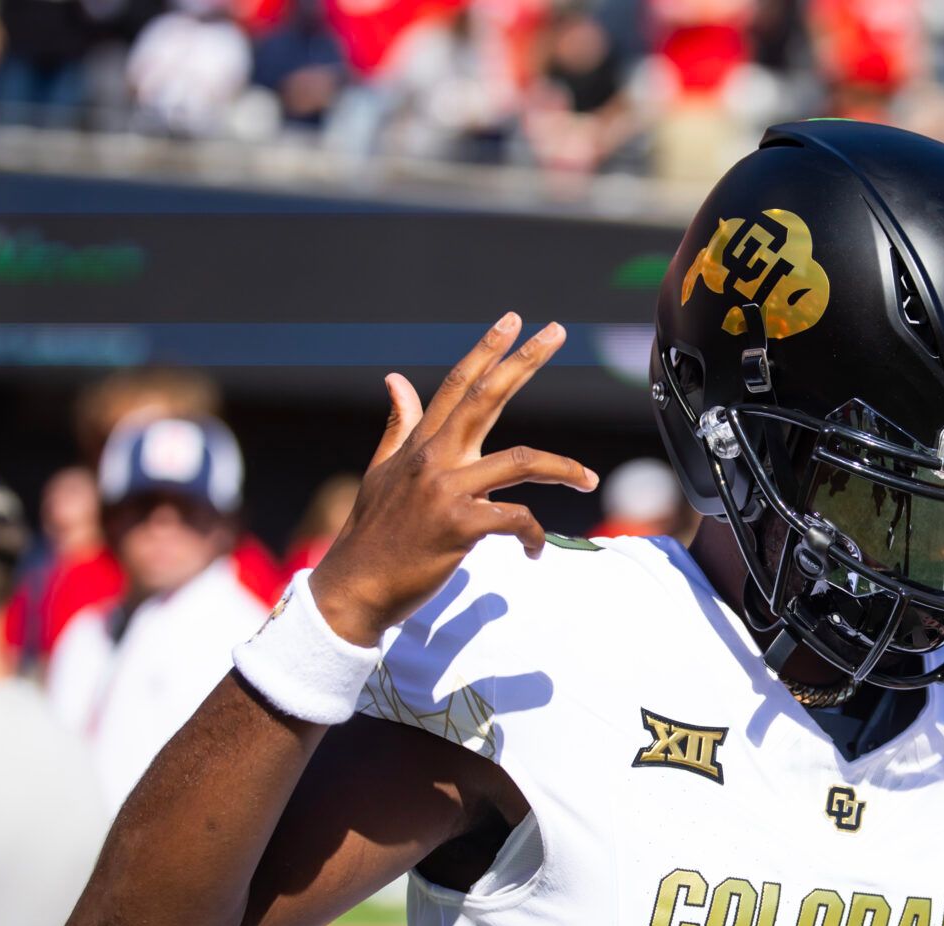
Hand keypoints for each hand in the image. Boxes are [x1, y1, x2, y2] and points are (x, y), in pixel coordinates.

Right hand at [309, 313, 597, 645]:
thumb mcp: (381, 472)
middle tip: (555, 330)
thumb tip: (395, 379)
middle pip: (487, 397)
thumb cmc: (373, 534)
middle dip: (523, 361)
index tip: (511, 320)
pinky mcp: (460, 526)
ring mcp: (447, 491)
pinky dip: (534, 535)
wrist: (354, 588)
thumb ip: (398, 425)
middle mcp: (434, 459)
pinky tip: (535, 552)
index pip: (457, 385)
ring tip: (589, 479)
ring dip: (564, 469)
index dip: (485, 350)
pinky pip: (517, 519)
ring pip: (522, 460)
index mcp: (420, 445)